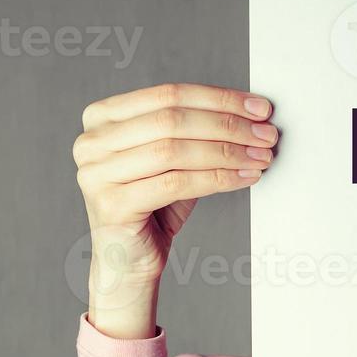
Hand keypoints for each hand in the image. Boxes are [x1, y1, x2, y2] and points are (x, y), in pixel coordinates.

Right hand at [73, 83, 278, 337]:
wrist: (128, 262)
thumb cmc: (153, 208)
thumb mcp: (173, 160)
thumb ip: (196, 131)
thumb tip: (253, 114)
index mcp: (101, 118)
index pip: (169, 94)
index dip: (220, 98)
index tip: (259, 108)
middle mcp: (91, 142)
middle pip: (172, 120)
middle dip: (228, 125)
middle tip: (265, 134)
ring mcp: (95, 173)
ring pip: (174, 150)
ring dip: (227, 152)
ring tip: (260, 157)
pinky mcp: (111, 204)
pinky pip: (176, 183)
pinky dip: (217, 178)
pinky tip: (244, 178)